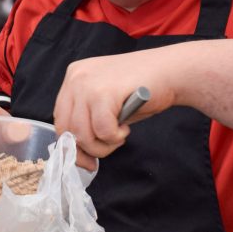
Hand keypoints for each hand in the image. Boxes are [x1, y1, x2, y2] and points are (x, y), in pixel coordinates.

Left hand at [53, 51, 168, 169]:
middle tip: (108, 149)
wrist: (172, 71)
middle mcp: (76, 77)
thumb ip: (88, 120)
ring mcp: (88, 84)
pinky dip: (114, 137)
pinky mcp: (104, 92)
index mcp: (74, 76)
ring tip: (120, 135)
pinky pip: (101, 131)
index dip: (72, 144)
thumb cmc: (143, 89)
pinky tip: (126, 127)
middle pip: (67, 128)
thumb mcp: (106, 103)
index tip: (87, 159)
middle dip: (87, 149)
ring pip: (82, 134)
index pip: (60, 118)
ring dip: (103, 145)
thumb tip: (77, 153)